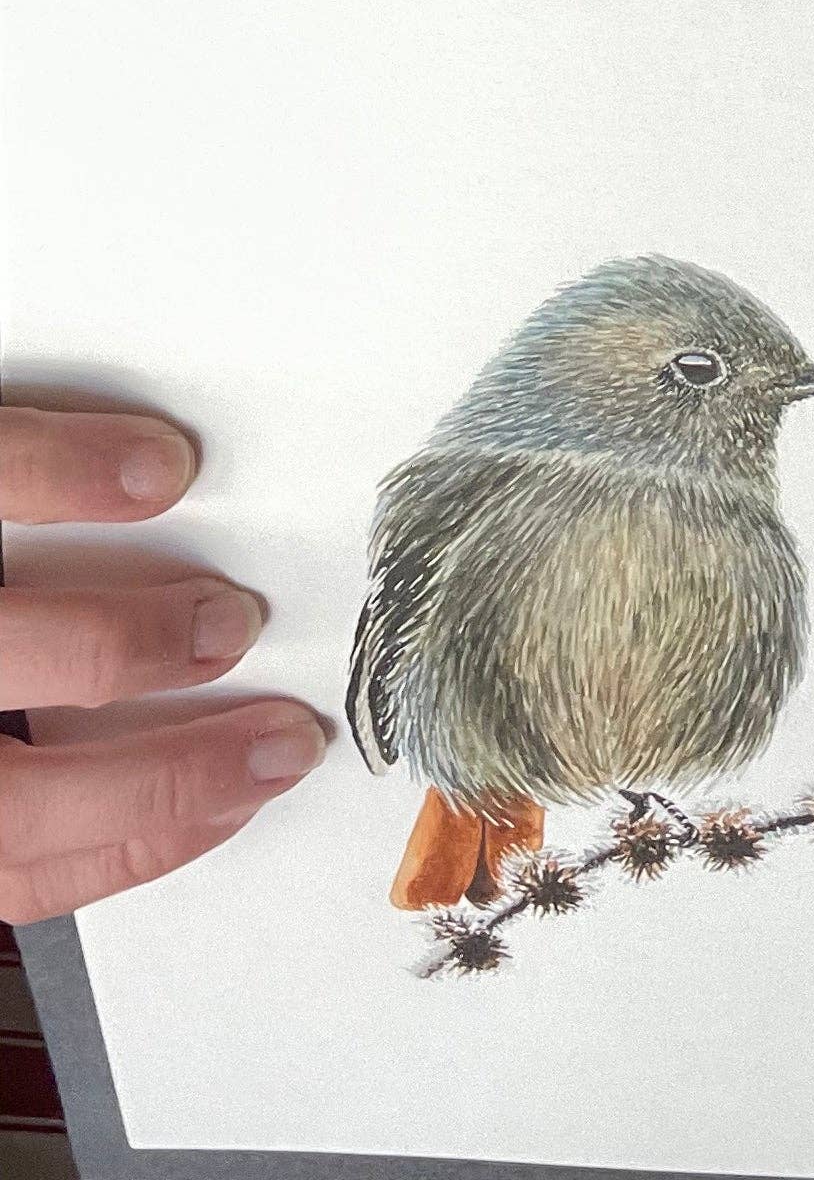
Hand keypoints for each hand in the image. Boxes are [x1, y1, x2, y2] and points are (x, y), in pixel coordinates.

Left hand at [0, 405, 328, 923]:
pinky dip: (75, 472)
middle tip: (269, 731)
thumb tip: (202, 727)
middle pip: (12, 798)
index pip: (22, 861)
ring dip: (132, 641)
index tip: (265, 781)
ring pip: (10, 641)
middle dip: (154, 776)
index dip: (150, 839)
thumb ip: (54, 731)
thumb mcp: (10, 693)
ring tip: (225, 615)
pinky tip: (160, 471)